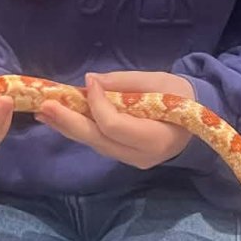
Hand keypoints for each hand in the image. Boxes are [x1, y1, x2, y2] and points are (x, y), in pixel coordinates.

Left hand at [38, 70, 195, 168]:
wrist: (196, 116)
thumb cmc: (180, 94)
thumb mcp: (158, 80)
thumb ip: (124, 82)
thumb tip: (90, 81)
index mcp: (156, 138)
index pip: (115, 126)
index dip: (98, 105)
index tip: (89, 83)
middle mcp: (141, 156)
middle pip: (98, 140)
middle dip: (69, 122)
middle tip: (45, 106)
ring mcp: (132, 160)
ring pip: (95, 143)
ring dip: (68, 126)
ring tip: (44, 112)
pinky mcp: (124, 156)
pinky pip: (98, 142)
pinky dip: (79, 129)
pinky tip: (60, 119)